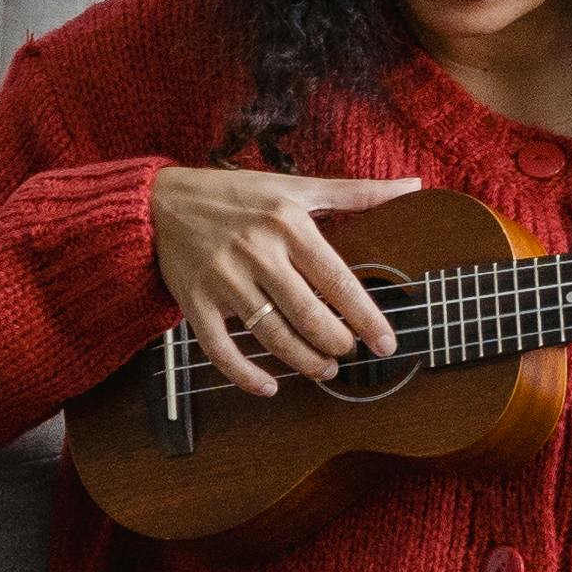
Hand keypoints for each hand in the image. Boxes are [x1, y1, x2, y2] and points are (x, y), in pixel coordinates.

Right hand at [149, 165, 418, 396]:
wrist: (160, 202)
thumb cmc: (236, 194)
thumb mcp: (295, 187)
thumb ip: (355, 193)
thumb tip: (412, 185)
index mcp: (288, 223)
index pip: (338, 281)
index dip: (366, 317)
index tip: (386, 343)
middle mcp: (257, 252)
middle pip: (309, 315)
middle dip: (336, 344)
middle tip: (348, 355)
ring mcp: (223, 279)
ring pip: (272, 336)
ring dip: (304, 362)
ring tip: (322, 369)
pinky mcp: (194, 302)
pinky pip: (221, 350)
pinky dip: (246, 375)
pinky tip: (269, 386)